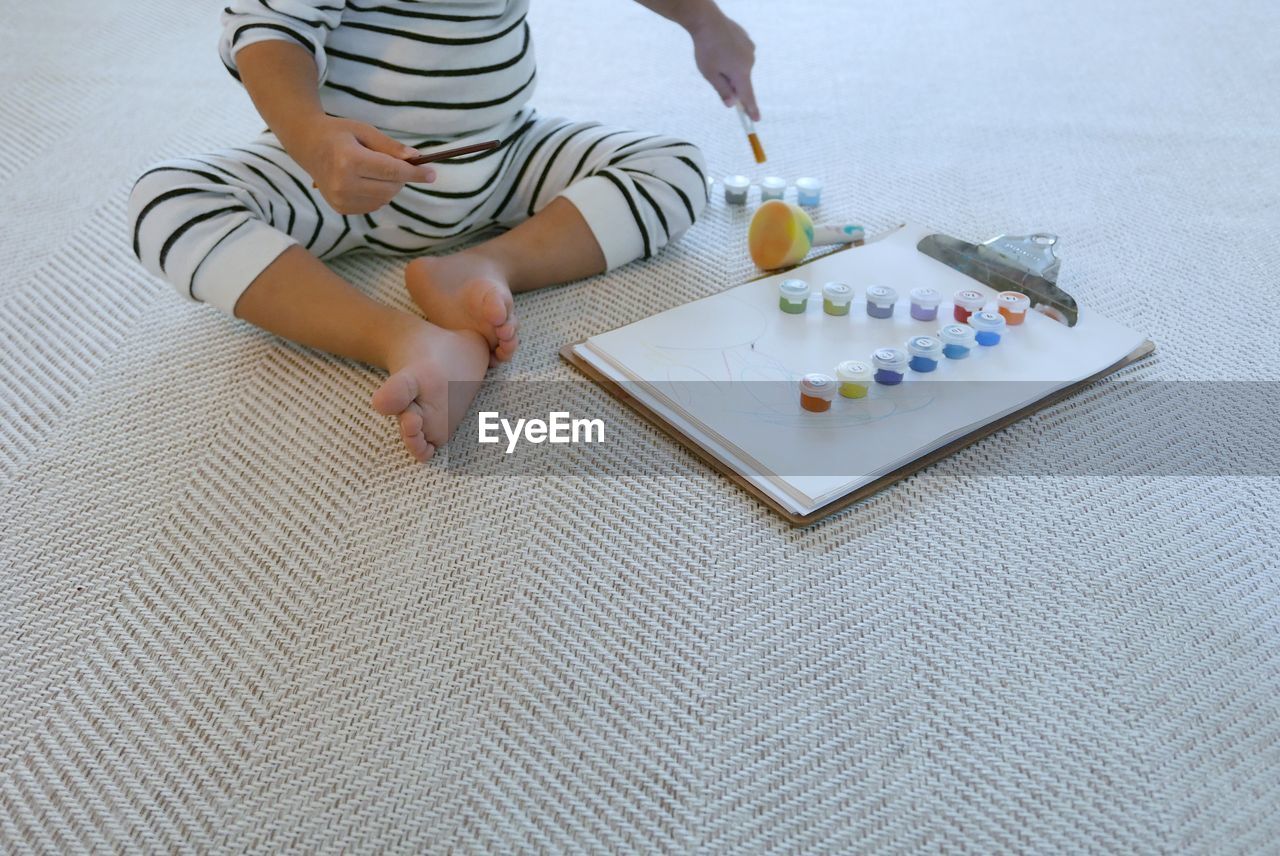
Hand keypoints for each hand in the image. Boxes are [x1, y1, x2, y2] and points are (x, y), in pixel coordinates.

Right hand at [292, 116, 435, 214]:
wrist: (307, 145)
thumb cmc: (338, 133)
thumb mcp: (364, 131)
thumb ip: (390, 146)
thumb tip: (415, 158)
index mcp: (349, 160)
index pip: (391, 171)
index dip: (414, 173)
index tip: (432, 174)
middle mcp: (343, 183)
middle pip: (391, 188)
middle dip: (401, 177)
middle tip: (397, 163)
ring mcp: (340, 199)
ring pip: (384, 199)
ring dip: (390, 186)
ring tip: (375, 168)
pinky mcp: (341, 208)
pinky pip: (374, 205)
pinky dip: (378, 194)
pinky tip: (367, 180)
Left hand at [688, 9, 758, 120]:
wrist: (708, 21)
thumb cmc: (706, 50)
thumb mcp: (710, 75)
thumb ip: (723, 91)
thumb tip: (731, 104)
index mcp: (741, 74)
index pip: (748, 97)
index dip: (751, 109)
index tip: (756, 120)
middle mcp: (750, 63)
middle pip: (742, 81)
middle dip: (731, 82)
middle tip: (715, 70)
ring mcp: (750, 50)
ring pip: (741, 67)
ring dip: (731, 68)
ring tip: (717, 55)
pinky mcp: (748, 41)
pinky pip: (741, 55)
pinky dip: (733, 56)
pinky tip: (722, 47)